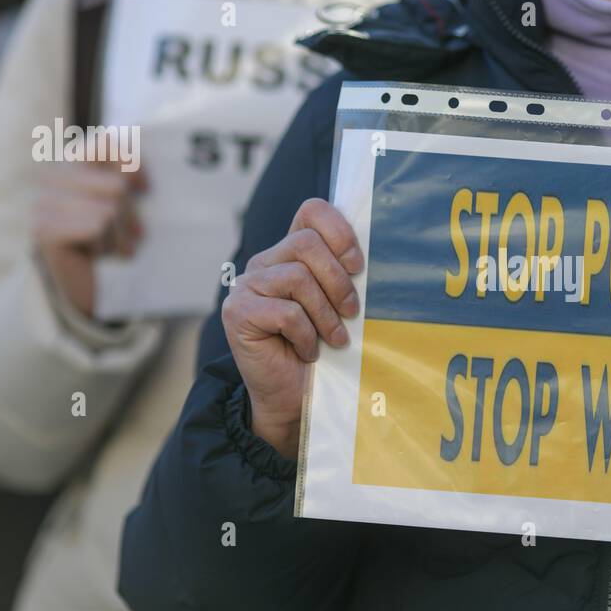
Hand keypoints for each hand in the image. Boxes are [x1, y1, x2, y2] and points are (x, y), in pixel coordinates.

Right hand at [34, 160, 144, 316]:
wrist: (93, 284)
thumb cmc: (117, 237)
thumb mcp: (131, 200)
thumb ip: (130, 174)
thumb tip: (134, 176)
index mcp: (72, 159)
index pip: (106, 144)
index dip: (134, 166)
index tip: (145, 189)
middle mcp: (52, 175)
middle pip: (117, 186)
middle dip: (132, 215)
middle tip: (133, 232)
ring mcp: (42, 201)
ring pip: (109, 210)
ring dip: (122, 237)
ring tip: (116, 247)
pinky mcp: (42, 228)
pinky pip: (96, 227)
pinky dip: (108, 246)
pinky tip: (100, 256)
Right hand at [222, 198, 362, 457]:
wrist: (291, 399)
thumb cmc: (321, 350)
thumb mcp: (338, 307)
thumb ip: (344, 277)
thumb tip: (372, 260)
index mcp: (290, 253)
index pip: (311, 211)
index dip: (338, 231)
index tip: (357, 265)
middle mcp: (264, 262)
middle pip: (306, 244)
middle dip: (338, 281)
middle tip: (352, 312)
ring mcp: (246, 286)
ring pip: (298, 278)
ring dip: (325, 314)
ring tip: (334, 339)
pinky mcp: (238, 312)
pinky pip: (286, 312)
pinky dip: (306, 336)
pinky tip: (309, 352)